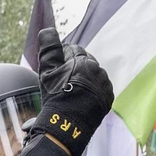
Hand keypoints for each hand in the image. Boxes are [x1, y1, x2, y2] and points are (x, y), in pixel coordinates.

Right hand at [25, 27, 113, 155]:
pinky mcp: (108, 99)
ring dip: (84, 81)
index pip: (74, 51)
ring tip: (72, 94)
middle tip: (63, 84)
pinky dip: (92, 93)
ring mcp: (105, 85)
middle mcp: (98, 70)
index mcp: (84, 60)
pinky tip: (81, 100)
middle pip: (85, 63)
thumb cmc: (55, 98)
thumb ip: (49, 48)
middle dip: (74, 70)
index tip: (56, 71)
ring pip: (93, 77)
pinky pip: (100, 90)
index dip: (62, 59)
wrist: (66, 126)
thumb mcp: (47, 72)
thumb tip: (48, 29)